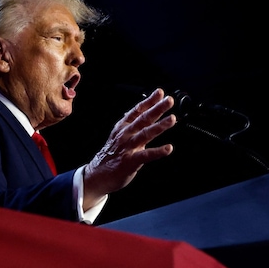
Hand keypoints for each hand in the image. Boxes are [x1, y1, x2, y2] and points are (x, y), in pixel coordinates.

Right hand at [83, 88, 175, 207]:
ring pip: (145, 134)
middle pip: (143, 119)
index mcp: (122, 128)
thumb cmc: (110, 156)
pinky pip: (146, 155)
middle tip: (169, 101)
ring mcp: (128, 148)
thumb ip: (132, 126)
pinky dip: (157, 151)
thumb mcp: (118, 136)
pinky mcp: (130, 161)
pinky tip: (168, 148)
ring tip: (172, 119)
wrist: (96, 175)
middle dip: (157, 108)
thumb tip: (146, 114)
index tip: (160, 93)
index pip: (137, 111)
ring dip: (159, 126)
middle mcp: (125, 135)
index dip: (149, 101)